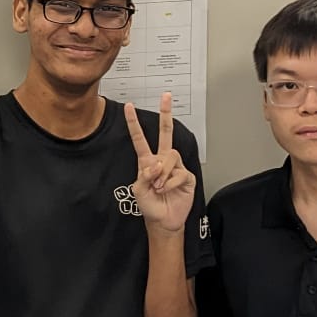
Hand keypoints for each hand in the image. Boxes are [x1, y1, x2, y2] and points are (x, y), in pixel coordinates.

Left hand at [127, 93, 195, 235]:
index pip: (140, 139)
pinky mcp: (187, 176)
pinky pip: (179, 173)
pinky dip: (171, 183)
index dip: (134, 123)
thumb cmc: (150, 205)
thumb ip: (144, 175)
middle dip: (165, 113)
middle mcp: (162, 161)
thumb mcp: (138, 190)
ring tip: (159, 187)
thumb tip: (157, 165)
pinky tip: (168, 189)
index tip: (129, 106)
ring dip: (162, 173)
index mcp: (147, 161)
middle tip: (166, 96)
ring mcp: (175, 167)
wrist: (163, 220)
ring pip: (170, 156)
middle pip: (166, 133)